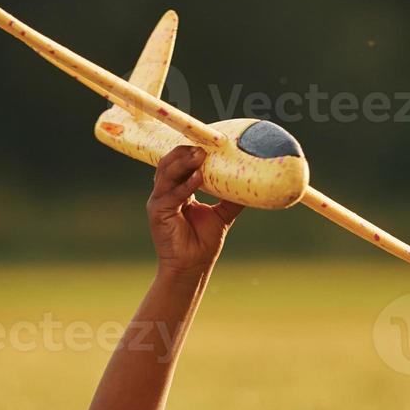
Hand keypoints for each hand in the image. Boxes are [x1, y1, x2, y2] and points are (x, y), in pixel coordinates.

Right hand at [147, 146, 242, 277]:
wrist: (192, 268)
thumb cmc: (203, 243)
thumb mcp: (221, 215)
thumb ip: (231, 199)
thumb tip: (251, 183)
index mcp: (177, 190)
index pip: (179, 163)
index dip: (190, 151)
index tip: (208, 141)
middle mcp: (165, 193)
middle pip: (169, 163)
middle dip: (185, 152)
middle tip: (204, 146)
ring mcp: (159, 202)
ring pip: (167, 174)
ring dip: (183, 163)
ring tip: (200, 155)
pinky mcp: (158, 213)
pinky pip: (171, 194)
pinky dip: (185, 185)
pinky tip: (198, 177)